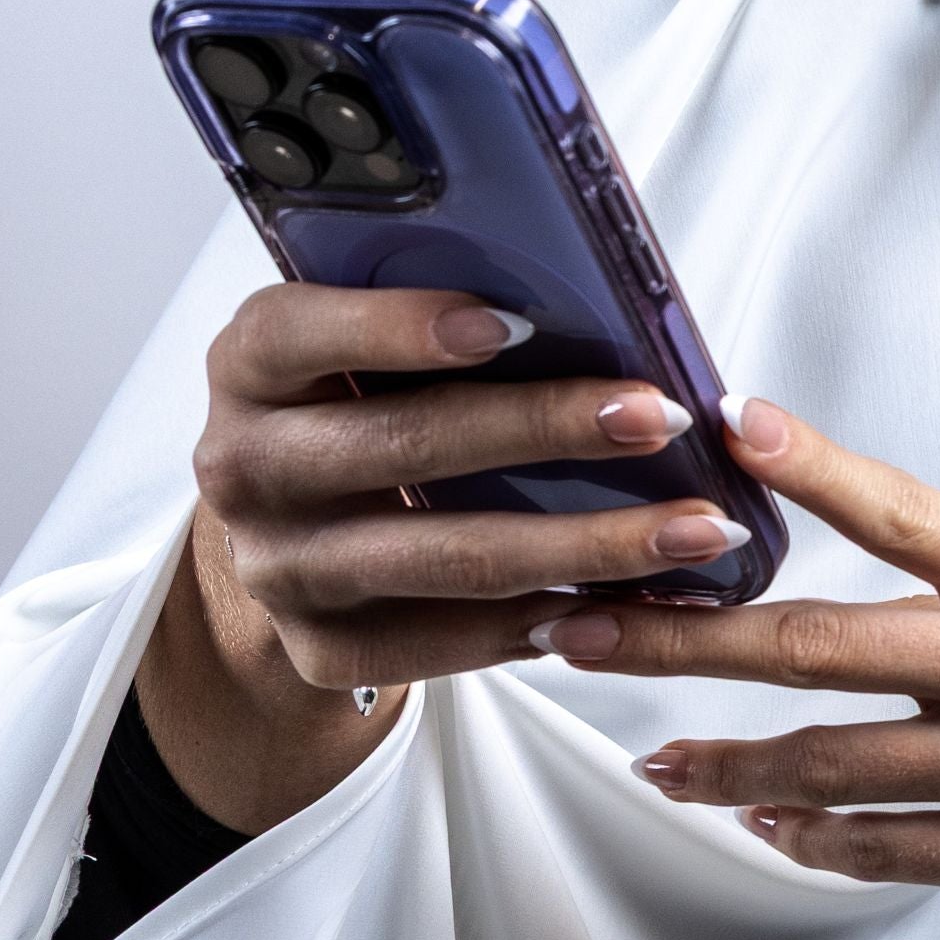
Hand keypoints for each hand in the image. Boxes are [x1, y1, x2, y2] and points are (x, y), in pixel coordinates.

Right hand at [151, 286, 749, 831]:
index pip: (304, 333)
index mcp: (251, 365)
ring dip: (586, 546)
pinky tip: (636, 602)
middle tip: (659, 419)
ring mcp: (280, 568)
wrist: (292, 527)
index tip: (517, 324)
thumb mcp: (367, 342)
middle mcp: (245, 467)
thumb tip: (593, 292)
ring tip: (694, 530)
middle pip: (406, 447)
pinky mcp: (323, 648)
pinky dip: (552, 620)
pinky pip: (451, 641)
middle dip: (546, 430)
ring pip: (448, 558)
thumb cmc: (360, 403)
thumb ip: (442, 312)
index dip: (404, 328)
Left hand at [557, 402, 939, 920]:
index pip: (905, 510)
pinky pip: (885, 851)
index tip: (725, 422)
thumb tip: (840, 603)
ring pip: (827, 767)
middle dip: (678, 641)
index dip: (811, 465)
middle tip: (583, 629)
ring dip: (720, 764)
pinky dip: (810, 836)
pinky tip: (762, 820)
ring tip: (653, 759)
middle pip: (815, 648)